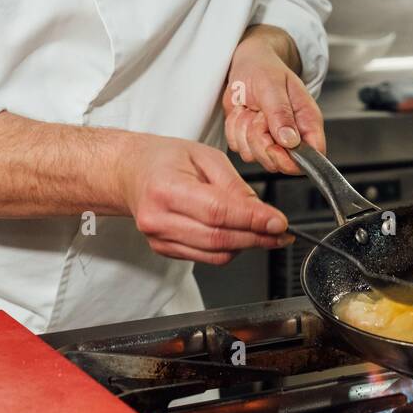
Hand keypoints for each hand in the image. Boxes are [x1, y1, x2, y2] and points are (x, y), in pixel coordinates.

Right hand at [120, 134, 290, 264]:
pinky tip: (241, 236)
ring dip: (247, 247)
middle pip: (218, 237)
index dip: (252, 220)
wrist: (131, 172)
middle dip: (257, 237)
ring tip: (267, 234)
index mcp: (166, 188)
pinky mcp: (164, 249)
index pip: (217, 211)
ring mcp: (158, 238)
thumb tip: (260, 211)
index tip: (279, 222)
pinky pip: (205, 257)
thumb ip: (233, 184)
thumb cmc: (165, 159)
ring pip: (214, 254)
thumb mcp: (205, 156)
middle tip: (282, 233)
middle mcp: (158, 218)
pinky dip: (229, 250)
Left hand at [222, 25, 325, 175]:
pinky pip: (239, 147)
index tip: (273, 146)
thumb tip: (290, 141)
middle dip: (260, 140)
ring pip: (255, 156)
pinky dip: (234, 130)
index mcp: (307, 121)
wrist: (246, 64)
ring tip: (251, 109)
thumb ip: (281, 113)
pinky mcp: (253, 141)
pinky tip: (243, 113)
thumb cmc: (264, 68)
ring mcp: (272, 140)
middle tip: (258, 114)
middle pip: (279, 162)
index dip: (292, 160)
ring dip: (244, 131)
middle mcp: (293, 135)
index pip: (313, 155)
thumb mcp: (272, 85)